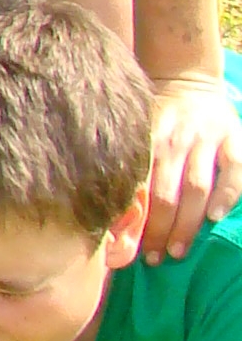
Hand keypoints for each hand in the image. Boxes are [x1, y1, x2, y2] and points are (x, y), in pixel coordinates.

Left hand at [140, 73, 241, 262]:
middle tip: (156, 258)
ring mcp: (206, 139)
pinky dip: (227, 194)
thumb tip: (111, 211)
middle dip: (160, 229)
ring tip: (179, 250)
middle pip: (166, 192)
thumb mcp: (137, 132)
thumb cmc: (158, 118)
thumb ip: (129, 165)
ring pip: (197, 186)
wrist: (189, 82)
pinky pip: (233, 170)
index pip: (139, 186)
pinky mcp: (233, 138)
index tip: (129, 247)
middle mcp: (175, 140)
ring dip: (188, 222)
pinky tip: (216, 217)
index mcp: (147, 141)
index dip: (134, 218)